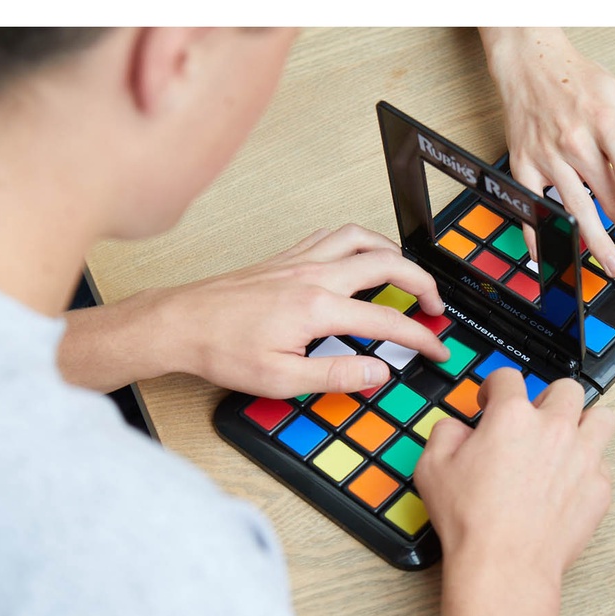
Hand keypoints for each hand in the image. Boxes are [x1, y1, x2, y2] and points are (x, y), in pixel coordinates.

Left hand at [60, 225, 448, 396]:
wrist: (177, 324)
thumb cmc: (220, 350)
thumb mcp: (281, 379)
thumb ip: (337, 375)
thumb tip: (379, 372)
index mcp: (317, 308)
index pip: (387, 320)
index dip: (420, 337)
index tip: (437, 349)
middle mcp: (313, 275)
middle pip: (386, 262)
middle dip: (421, 281)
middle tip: (434, 305)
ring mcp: (298, 260)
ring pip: (360, 238)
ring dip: (392, 252)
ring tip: (406, 273)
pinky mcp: (284, 257)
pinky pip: (332, 236)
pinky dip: (358, 242)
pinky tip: (359, 258)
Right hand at [415, 368, 614, 615]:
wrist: (504, 565)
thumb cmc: (471, 521)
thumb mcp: (433, 467)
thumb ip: (446, 433)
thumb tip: (458, 428)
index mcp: (512, 416)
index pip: (508, 377)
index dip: (494, 386)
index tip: (490, 400)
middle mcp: (554, 428)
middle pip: (566, 389)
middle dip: (547, 399)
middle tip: (533, 420)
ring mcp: (583, 456)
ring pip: (601, 417)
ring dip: (583, 423)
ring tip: (566, 440)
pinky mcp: (599, 487)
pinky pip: (603, 463)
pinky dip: (588, 467)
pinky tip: (568, 482)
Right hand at [480, 27, 614, 275]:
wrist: (529, 62)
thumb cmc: (577, 79)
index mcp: (606, 120)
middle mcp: (576, 140)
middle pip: (608, 199)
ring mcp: (547, 155)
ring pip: (575, 210)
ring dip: (597, 243)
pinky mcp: (524, 164)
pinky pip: (533, 205)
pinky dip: (540, 233)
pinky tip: (552, 254)